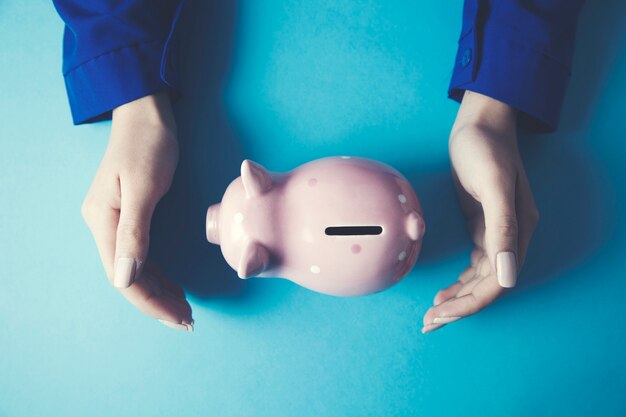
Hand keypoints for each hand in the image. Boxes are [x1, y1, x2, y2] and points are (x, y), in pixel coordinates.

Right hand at [81, 93, 193, 330]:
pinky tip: (171, 284)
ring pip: (134, 269)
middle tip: (187, 319)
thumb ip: (135, 232)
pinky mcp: (128, 215)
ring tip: (183, 308)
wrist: (146, 112)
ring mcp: (114, 221)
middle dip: (156, 302)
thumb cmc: (148, 143)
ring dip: (158, 291)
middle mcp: (103, 225)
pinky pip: (139, 254)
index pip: (124, 277)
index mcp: (103, 221)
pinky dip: (156, 273)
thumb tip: (123, 278)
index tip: (180, 317)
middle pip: (128, 277)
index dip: (151, 302)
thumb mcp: (143, 186)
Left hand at [422, 91, 538, 333]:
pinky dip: (459, 281)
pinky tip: (443, 291)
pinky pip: (474, 265)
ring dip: (458, 299)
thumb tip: (507, 278)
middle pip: (487, 287)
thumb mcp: (493, 185)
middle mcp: (511, 238)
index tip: (441, 314)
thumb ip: (502, 230)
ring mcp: (497, 233)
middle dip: (460, 307)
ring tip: (432, 314)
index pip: (496, 284)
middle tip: (429, 322)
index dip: (470, 304)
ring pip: (479, 280)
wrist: (479, 124)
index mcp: (518, 232)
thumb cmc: (485, 149)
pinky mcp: (483, 226)